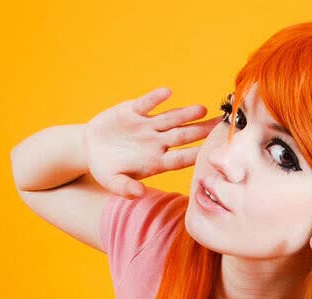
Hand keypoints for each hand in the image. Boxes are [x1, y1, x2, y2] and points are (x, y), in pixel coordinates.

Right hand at [84, 87, 221, 197]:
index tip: (209, 155)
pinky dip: (155, 98)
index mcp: (156, 162)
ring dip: (185, 114)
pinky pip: (147, 104)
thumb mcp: (112, 182)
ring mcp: (147, 126)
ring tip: (202, 109)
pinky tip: (167, 92)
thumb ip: (125, 188)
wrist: (90, 148)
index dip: (194, 157)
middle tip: (221, 126)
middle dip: (201, 131)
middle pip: (183, 136)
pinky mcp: (133, 111)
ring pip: (170, 118)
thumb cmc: (106, 169)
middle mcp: (156, 142)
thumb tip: (138, 193)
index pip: (180, 160)